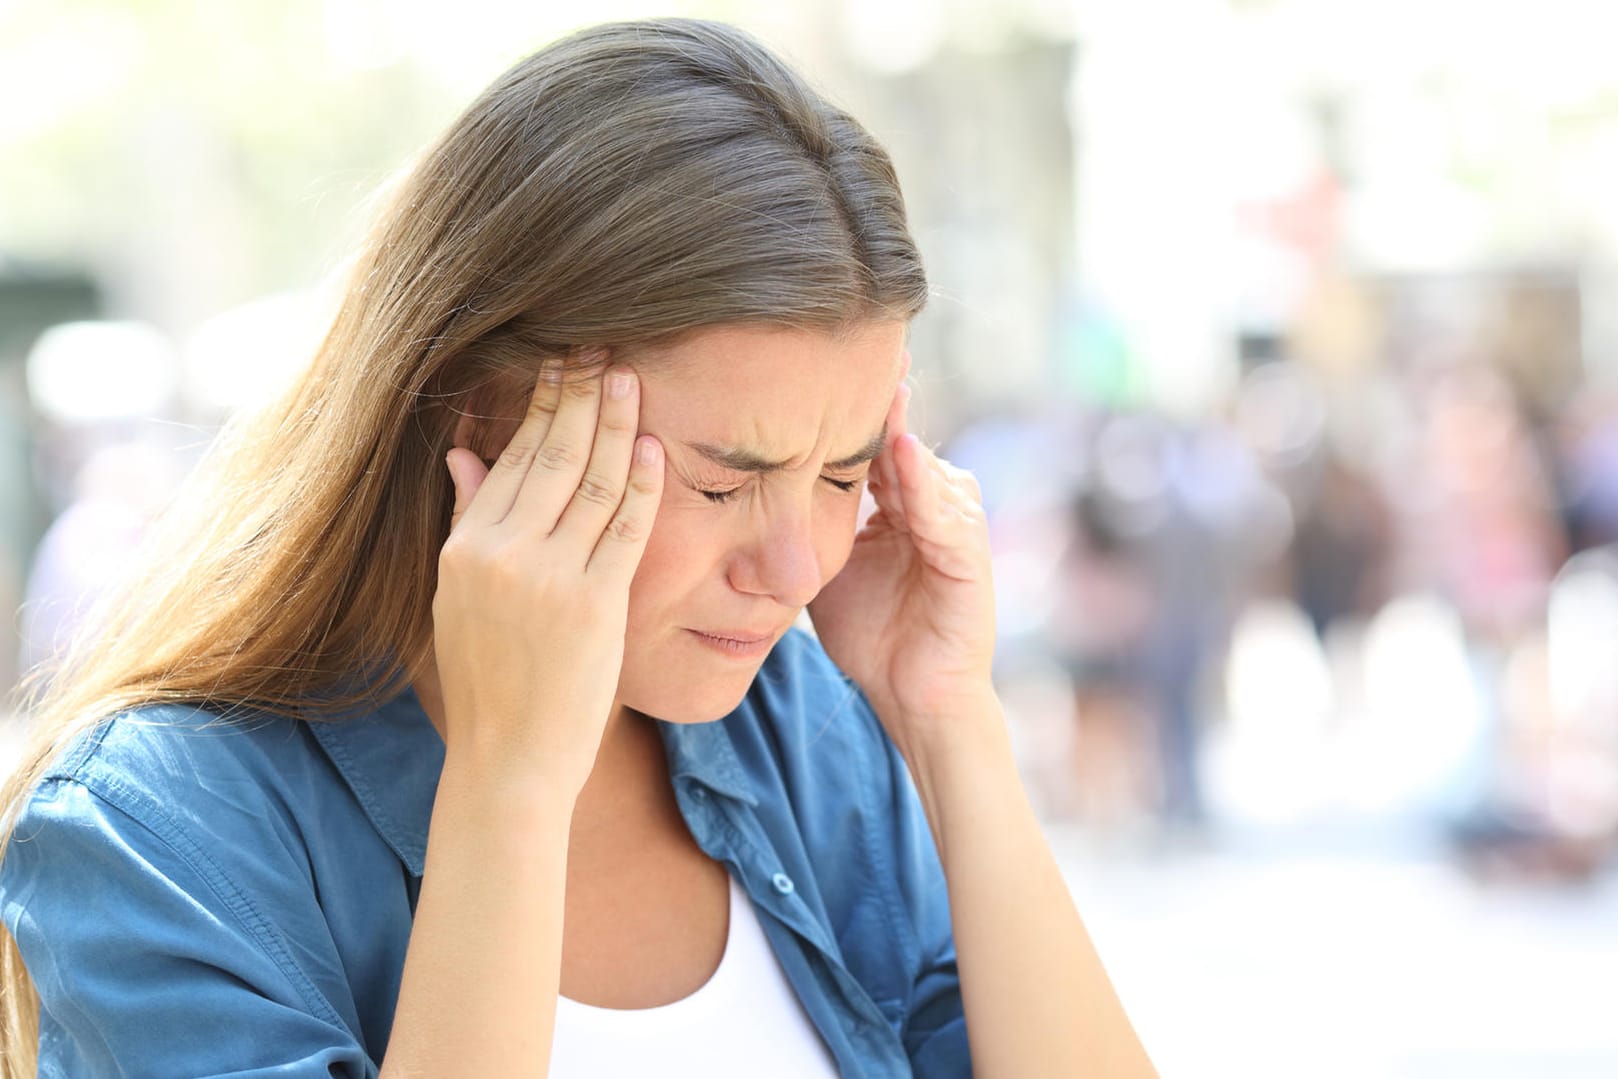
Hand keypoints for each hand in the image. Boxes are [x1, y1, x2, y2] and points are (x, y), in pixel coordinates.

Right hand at [431, 354, 663, 800]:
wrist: (509, 758)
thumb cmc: (489, 681)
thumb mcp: (457, 599)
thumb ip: (467, 522)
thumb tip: (462, 453)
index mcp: (464, 549)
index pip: (509, 459)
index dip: (538, 407)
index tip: (558, 364)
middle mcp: (502, 555)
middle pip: (549, 457)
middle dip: (577, 396)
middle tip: (599, 346)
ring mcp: (549, 578)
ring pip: (588, 482)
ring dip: (612, 424)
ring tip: (628, 375)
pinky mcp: (595, 604)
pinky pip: (623, 528)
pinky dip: (639, 483)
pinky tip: (650, 445)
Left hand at [808, 352, 996, 755]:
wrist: (911, 694)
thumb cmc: (870, 634)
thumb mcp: (825, 567)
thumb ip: (800, 526)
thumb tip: (743, 492)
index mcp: (896, 505)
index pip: (870, 443)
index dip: (846, 406)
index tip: (816, 358)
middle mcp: (931, 506)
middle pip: (902, 442)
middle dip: (882, 398)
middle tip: (860, 344)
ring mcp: (955, 530)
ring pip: (925, 469)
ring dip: (901, 431)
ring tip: (881, 386)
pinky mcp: (970, 562)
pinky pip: (947, 517)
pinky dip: (924, 486)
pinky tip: (903, 455)